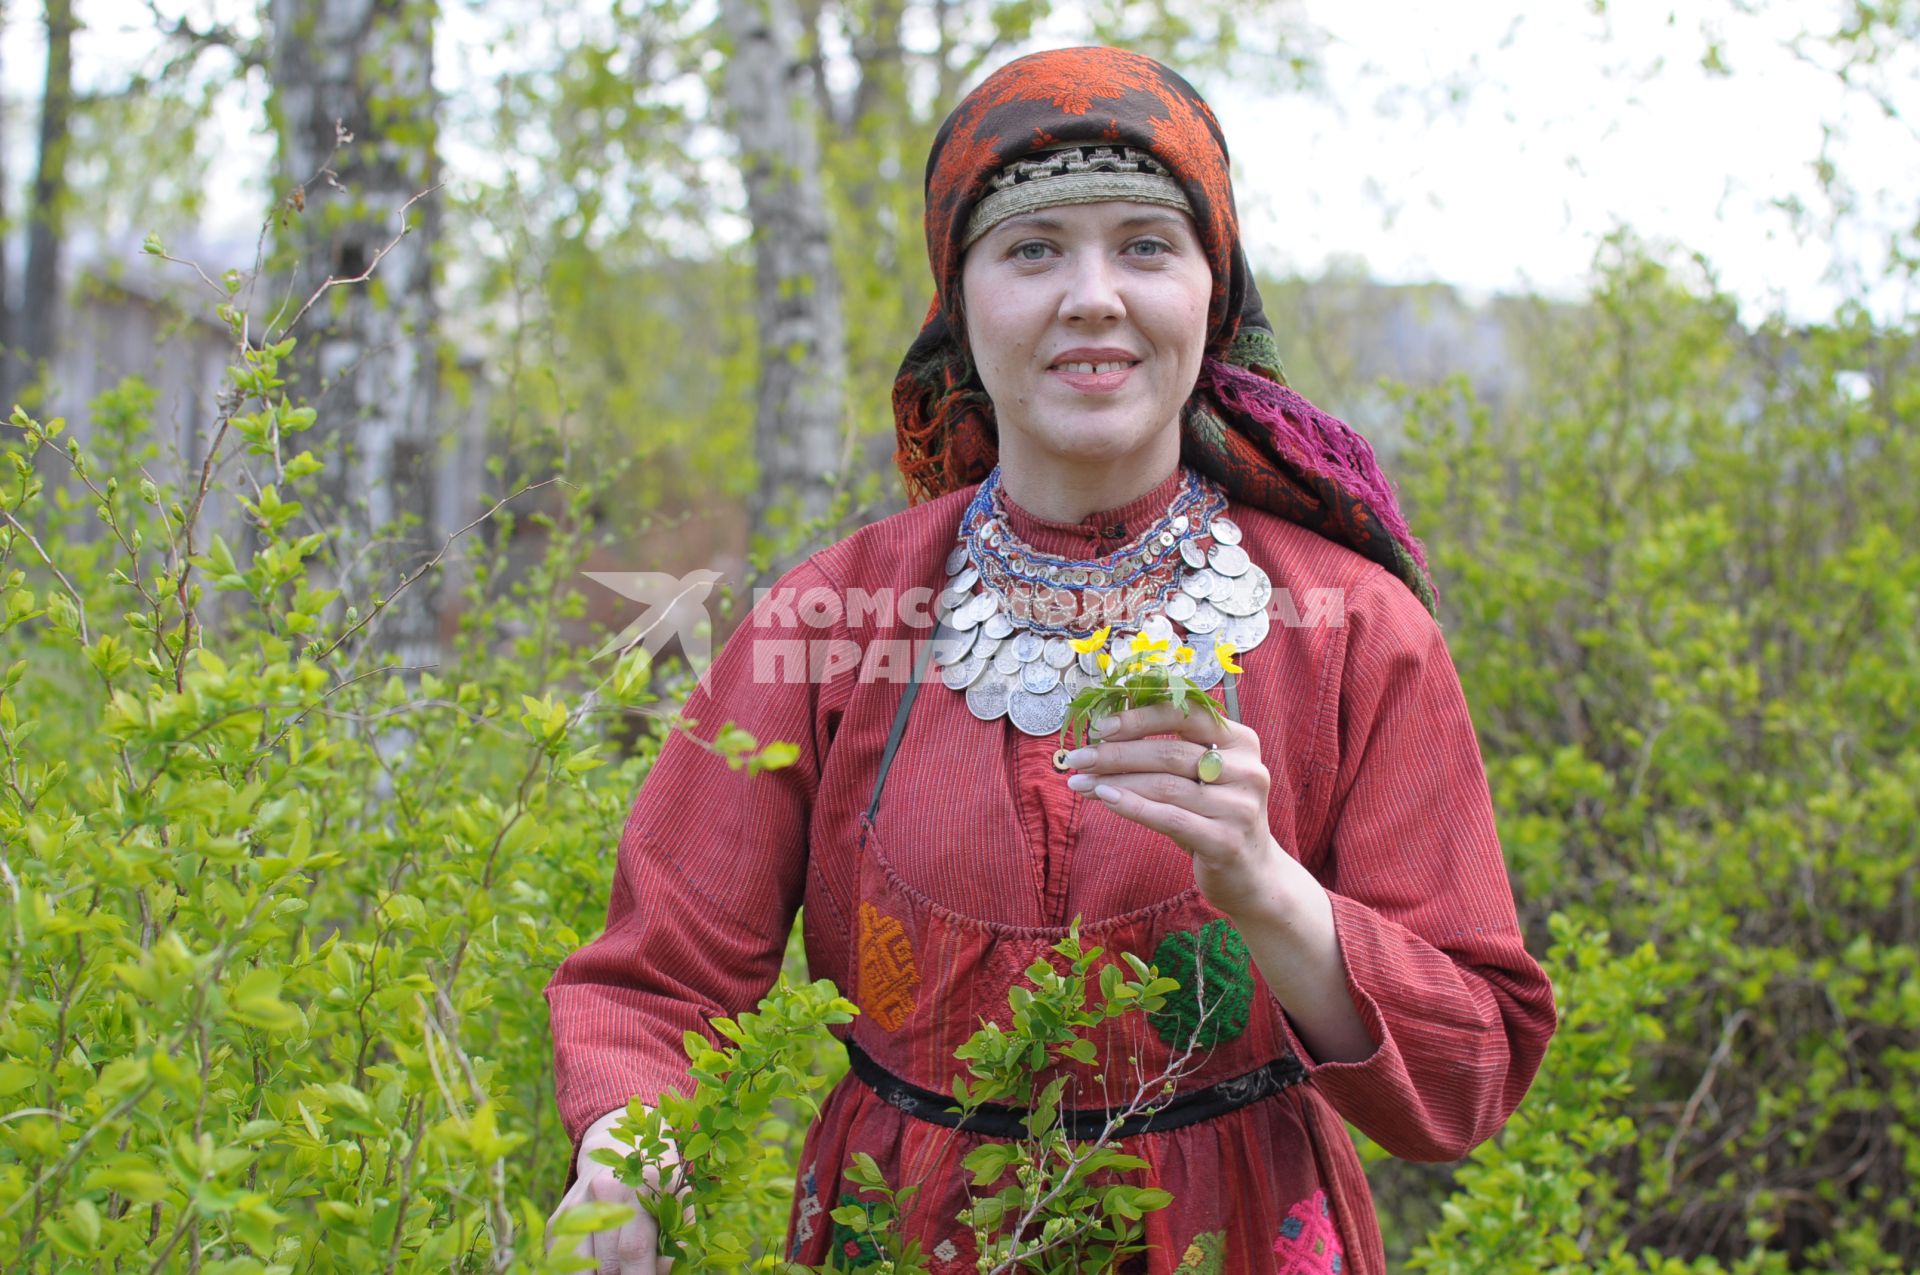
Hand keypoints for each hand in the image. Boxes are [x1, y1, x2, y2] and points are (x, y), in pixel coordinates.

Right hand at [546, 1108, 680, 1273]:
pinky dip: (582, 1270)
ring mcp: (577, 1203)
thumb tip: (663, 1271)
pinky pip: (564, 1259)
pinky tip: (599, 1266)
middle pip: (608, 1263)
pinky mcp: (558, 1218)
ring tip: (615, 1272)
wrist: (614, 1146)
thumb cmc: (655, 1181)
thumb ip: (676, 1236)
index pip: (635, 1249)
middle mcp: (604, 1192)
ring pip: (581, 1265)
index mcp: (642, 1185)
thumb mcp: (676, 1198)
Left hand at [1063, 702, 1376, 1064]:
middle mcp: (1247, 769)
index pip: (1187, 715)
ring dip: (1115, 781)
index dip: (1141, 716)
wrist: (1253, 877)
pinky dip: (1133, 806)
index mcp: (1242, 741)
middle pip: (1170, 751)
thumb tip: (1104, 733)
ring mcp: (1240, 807)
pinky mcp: (1227, 841)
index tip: (1099, 724)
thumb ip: (1168, 750)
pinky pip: (1170, 818)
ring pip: (1166, 785)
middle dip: (1116, 752)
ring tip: (1078, 782)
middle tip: (1076, 756)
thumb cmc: (1213, 818)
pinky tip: (1104, 798)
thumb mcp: (1200, 778)